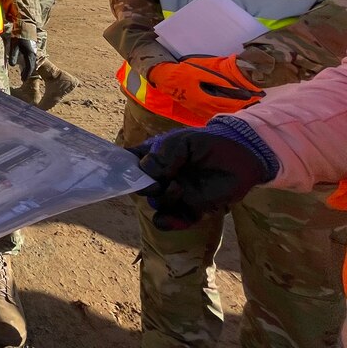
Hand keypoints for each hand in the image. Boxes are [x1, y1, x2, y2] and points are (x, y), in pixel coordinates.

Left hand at [7, 36, 37, 80]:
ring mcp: (34, 51)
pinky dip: (28, 63)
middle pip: (32, 66)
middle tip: (22, 79)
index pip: (30, 67)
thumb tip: (12, 66)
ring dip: (28, 68)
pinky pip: (31, 59)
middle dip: (28, 73)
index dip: (26, 74)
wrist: (25, 26)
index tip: (23, 80)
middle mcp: (34, 53)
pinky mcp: (32, 48)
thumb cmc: (19, 36)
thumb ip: (14, 55)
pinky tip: (24, 64)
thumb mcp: (15, 46)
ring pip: (32, 62)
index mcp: (30, 54)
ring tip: (23, 74)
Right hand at [129, 125, 274, 230]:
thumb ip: (162, 155)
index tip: (123, 173)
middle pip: (140, 187)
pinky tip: (169, 218)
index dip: (123, 169)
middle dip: (145, 186)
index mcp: (154, 157)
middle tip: (158, 182)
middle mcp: (161, 176)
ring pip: (156, 204)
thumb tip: (145, 172)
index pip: (130, 164)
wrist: (242, 157)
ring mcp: (175, 193)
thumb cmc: (208, 143)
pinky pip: (172, 221)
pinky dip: (168, 222)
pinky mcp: (191, 209)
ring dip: (163, 199)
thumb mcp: (182, 141)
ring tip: (178, 189)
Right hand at [147, 55, 264, 122]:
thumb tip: (235, 86)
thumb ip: (218, 80)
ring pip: (220, 114)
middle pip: (227, 111)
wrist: (165, 78)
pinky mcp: (196, 109)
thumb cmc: (183, 73)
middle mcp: (204, 108)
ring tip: (245, 107)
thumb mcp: (201, 72)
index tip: (254, 98)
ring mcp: (199, 110)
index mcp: (206, 99)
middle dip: (241, 108)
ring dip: (232, 111)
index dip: (243, 101)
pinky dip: (223, 112)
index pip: (230, 103)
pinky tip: (229, 110)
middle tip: (254, 103)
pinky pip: (213, 114)